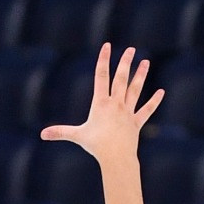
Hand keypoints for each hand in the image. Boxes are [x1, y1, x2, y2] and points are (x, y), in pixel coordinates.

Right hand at [40, 44, 163, 164]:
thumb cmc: (96, 146)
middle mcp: (116, 104)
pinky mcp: (136, 122)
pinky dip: (154, 101)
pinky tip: (161, 91)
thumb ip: (60, 132)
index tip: (107, 46)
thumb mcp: (77, 136)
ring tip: (146, 62)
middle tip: (130, 49)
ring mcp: (128, 112)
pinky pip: (147, 110)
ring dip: (140, 75)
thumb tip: (42, 134)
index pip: (101, 76)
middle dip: (125, 63)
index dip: (103, 60)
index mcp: (101, 103)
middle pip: (121, 79)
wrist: (116, 157)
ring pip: (135, 90)